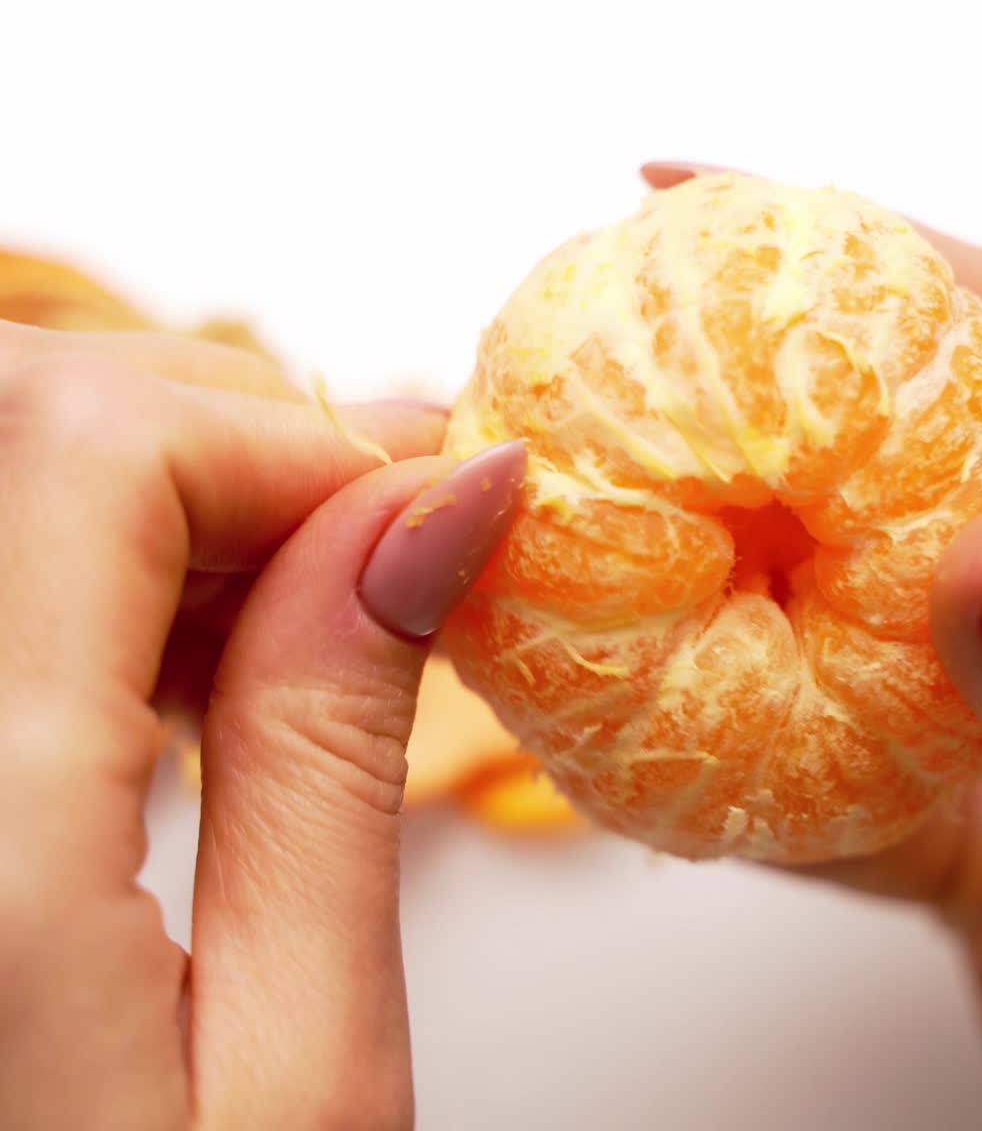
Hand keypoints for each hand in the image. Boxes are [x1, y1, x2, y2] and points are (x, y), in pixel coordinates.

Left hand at [0, 319, 524, 1128]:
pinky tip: (192, 662)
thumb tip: (437, 512)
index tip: (437, 503)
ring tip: (308, 615)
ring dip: (174, 499)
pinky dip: (102, 567)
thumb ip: (334, 754)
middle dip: (236, 441)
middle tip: (391, 540)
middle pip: (23, 420)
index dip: (292, 441)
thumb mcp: (295, 1076)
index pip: (90, 450)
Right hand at [646, 163, 981, 1129]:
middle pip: (938, 453)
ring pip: (868, 603)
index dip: (913, 265)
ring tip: (618, 496)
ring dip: (747, 564)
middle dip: (794, 395)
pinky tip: (656, 705)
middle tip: (645, 336)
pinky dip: (749, 742)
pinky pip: (840, 758)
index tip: (746, 208)